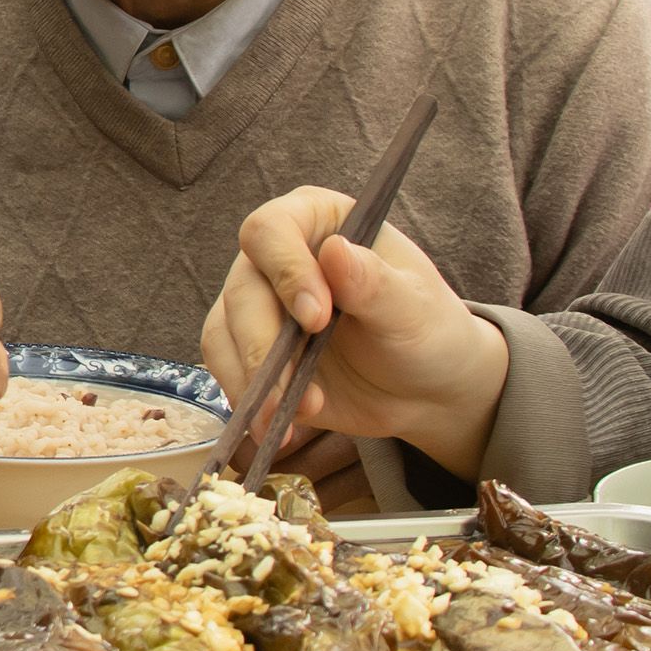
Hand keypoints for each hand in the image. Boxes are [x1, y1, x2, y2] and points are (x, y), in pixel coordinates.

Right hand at [199, 185, 509, 477]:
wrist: (423, 388)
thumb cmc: (426, 330)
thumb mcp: (413, 309)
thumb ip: (374, 283)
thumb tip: (335, 250)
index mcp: (318, 222)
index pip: (272, 230)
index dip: (286, 271)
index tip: (317, 320)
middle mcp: (277, 256)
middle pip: (242, 289)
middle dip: (264, 345)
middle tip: (297, 388)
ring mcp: (259, 304)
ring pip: (225, 333)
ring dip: (252, 381)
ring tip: (290, 417)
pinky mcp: (251, 351)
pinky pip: (226, 370)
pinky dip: (248, 401)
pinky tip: (278, 427)